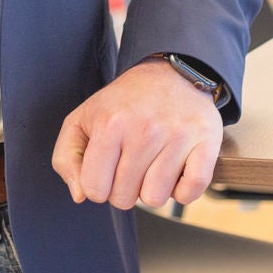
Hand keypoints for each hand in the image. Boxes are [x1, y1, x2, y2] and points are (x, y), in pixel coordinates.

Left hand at [50, 56, 222, 209]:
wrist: (170, 73)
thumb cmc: (123, 103)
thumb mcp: (82, 119)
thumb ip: (66, 158)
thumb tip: (81, 195)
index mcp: (110, 124)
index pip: (94, 190)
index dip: (98, 186)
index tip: (107, 168)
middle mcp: (144, 129)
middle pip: (125, 199)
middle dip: (124, 188)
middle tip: (131, 162)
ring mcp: (177, 136)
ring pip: (155, 199)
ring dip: (152, 188)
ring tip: (153, 163)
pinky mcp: (205, 142)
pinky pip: (189, 192)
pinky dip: (182, 190)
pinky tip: (176, 169)